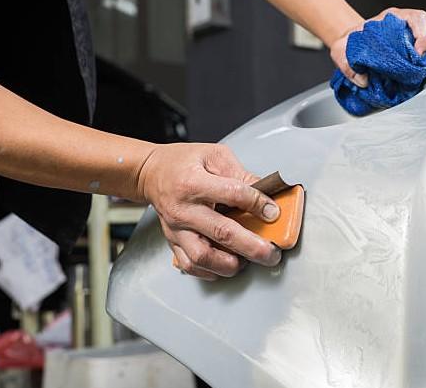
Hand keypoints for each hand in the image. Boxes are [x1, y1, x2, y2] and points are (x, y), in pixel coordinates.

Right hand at [137, 143, 280, 280]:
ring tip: (248, 261)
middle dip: (252, 246)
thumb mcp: (214, 155)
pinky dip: (211, 271)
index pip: (233, 194)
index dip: (258, 204)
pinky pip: (190, 265)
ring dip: (230, 264)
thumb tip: (265, 193)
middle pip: (222, 232)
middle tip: (271, 253)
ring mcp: (177, 229)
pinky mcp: (173, 241)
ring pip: (203, 257)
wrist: (151, 173)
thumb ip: (240, 174)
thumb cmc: (184, 163)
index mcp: (194, 182)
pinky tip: (227, 264)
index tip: (274, 213)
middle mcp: (184, 209)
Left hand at [329, 7, 425, 86]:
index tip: (423, 53)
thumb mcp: (343, 50)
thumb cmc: (353, 43)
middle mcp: (413, 21)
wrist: (356, 39)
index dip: (423, 35)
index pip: (416, 19)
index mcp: (396, 18)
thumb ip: (348, 65)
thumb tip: (362, 79)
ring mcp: (424, 29)